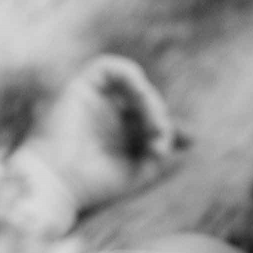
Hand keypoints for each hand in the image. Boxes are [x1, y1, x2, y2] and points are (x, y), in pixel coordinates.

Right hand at [20, 55, 178, 211]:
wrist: (58, 186)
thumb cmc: (96, 185)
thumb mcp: (141, 170)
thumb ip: (163, 149)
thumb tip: (194, 136)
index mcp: (118, 133)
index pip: (152, 118)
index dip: (170, 126)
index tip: (188, 140)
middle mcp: (106, 114)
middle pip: (147, 103)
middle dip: (161, 121)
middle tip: (160, 146)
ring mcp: (94, 100)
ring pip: (134, 85)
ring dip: (151, 103)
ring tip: (154, 128)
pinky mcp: (79, 87)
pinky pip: (109, 67)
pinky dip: (131, 77)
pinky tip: (142, 99)